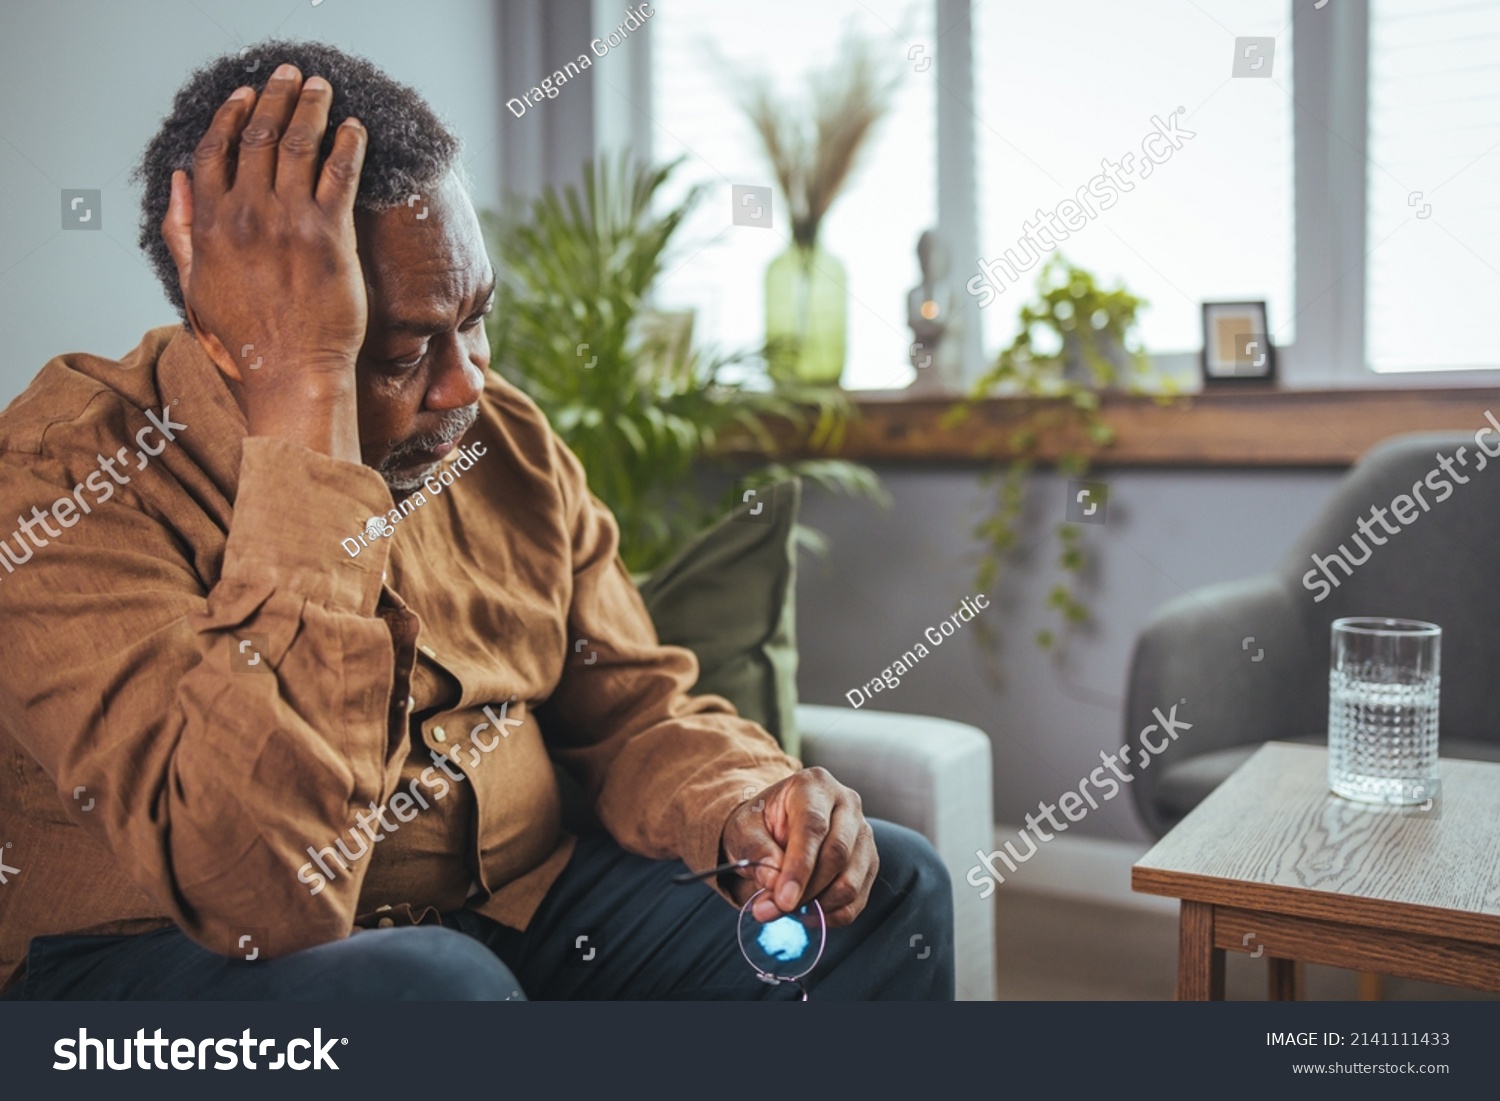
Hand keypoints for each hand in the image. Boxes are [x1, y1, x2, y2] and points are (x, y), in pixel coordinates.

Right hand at [160, 63, 367, 460]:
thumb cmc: (245, 339)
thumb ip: (181, 231)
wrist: (291, 373)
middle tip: (290, 75)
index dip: (230, 115)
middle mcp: (247, 215)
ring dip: (311, 107)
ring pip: (298, 144)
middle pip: (258, 136)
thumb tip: (177, 181)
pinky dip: (348, 144)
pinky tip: (354, 127)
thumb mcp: (195, 286)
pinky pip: (340, 174)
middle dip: (274, 96)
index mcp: (211, 225)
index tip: (245, 93)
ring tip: (321, 86)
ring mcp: (290, 222)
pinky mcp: (330, 235)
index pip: (214, 151)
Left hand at [719, 768, 877, 928]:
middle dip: (805, 891)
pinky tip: (805, 913)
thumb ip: (755, 851)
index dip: (799, 867)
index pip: (813, 826)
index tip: (782, 900)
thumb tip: (773, 882)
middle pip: (837, 853)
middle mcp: (847, 804)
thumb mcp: (743, 829)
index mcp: (814, 785)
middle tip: (773, 910)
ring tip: (785, 910)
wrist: (776, 827)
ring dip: (817, 906)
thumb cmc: (759, 824)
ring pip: (851, 881)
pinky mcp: (868, 862)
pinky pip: (856, 900)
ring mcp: (863, 834)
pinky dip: (830, 916)